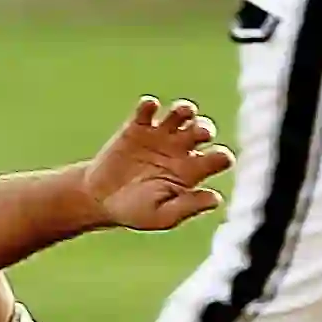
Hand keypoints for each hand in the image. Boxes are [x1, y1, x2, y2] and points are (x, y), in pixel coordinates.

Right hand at [82, 96, 233, 231]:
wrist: (99, 200)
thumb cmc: (135, 212)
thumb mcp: (162, 216)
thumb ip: (188, 206)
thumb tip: (216, 198)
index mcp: (192, 171)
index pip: (219, 158)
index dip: (222, 157)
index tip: (214, 159)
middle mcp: (180, 150)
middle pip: (203, 129)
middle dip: (205, 128)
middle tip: (201, 134)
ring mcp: (159, 136)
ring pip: (181, 113)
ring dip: (184, 109)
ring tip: (182, 113)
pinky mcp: (136, 128)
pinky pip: (147, 110)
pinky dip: (149, 105)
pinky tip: (150, 107)